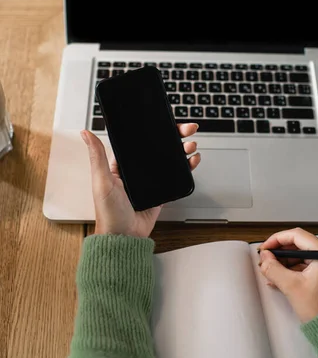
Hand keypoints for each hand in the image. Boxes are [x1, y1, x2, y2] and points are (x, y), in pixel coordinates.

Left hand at [81, 123, 200, 237]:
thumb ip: (97, 156)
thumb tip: (85, 133)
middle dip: (176, 135)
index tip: (166, 120)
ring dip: (183, 149)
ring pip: (171, 159)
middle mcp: (138, 171)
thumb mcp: (101, 180)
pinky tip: (192, 161)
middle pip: (160, 146)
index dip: (155, 129)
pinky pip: (177, 176)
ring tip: (191, 144)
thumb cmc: (108, 212)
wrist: (124, 237)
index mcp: (123, 164)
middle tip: (187, 129)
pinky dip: (187, 167)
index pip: (141, 140)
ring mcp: (151, 181)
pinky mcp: (162, 191)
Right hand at [258, 228, 317, 322]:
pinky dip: (294, 269)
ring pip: (303, 255)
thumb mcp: (292, 287)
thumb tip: (265, 257)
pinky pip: (308, 265)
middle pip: (300, 244)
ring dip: (286, 262)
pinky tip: (281, 277)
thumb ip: (273, 268)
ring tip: (272, 271)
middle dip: (281, 252)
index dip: (277, 240)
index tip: (266, 248)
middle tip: (267, 259)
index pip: (297, 236)